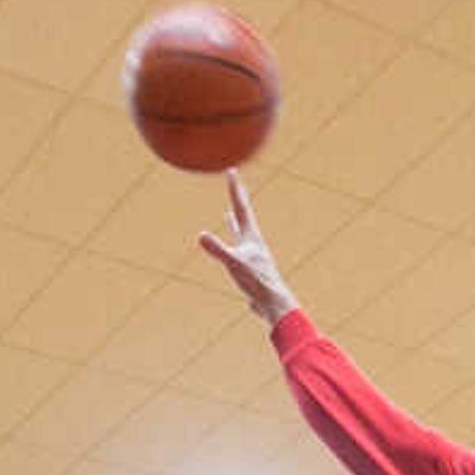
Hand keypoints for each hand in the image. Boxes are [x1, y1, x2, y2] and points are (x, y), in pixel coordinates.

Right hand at [196, 172, 298, 327]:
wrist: (273, 304)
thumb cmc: (257, 283)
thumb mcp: (234, 264)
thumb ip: (218, 249)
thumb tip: (201, 235)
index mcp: (251, 237)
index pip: (241, 207)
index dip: (235, 189)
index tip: (231, 171)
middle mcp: (252, 243)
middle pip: (242, 216)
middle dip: (236, 199)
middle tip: (234, 184)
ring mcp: (251, 255)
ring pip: (239, 233)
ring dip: (233, 221)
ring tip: (227, 213)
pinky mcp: (249, 269)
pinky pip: (237, 251)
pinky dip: (232, 244)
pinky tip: (232, 249)